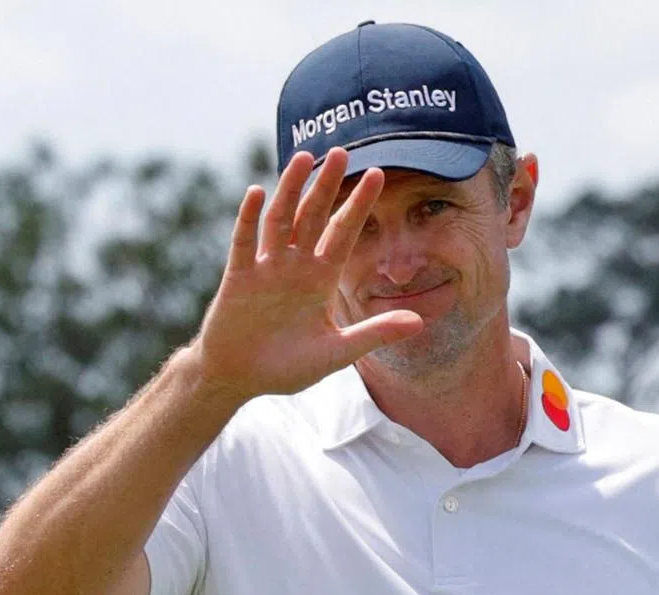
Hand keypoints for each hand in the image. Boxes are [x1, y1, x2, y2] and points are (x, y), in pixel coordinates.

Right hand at [189, 148, 423, 400]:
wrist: (239, 380)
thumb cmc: (286, 367)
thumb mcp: (337, 353)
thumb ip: (374, 334)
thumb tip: (420, 323)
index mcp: (320, 280)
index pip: (344, 233)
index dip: (359, 205)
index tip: (378, 175)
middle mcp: (295, 267)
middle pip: (314, 217)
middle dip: (328, 186)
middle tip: (343, 151)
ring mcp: (265, 269)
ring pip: (280, 220)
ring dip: (290, 190)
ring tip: (304, 158)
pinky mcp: (238, 278)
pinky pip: (244, 243)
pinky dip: (248, 218)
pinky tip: (256, 193)